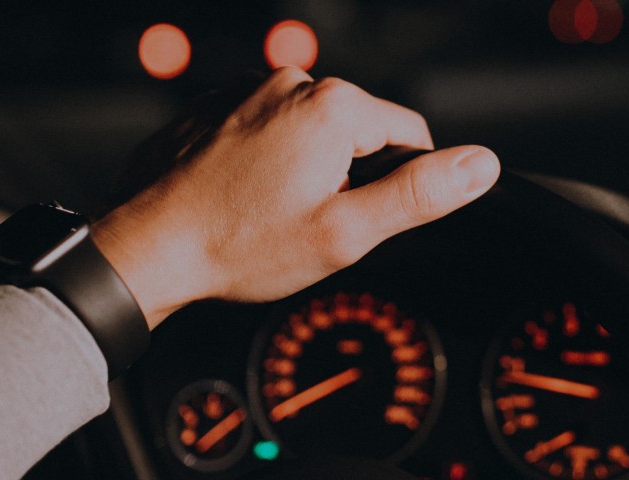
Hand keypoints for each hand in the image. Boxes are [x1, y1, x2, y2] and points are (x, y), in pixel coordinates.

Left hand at [90, 67, 499, 328]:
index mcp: (332, 106)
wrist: (147, 249)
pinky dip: (269, 164)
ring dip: (309, 172)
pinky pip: (269, 132)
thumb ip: (420, 196)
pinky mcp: (216, 107)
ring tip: (275, 217)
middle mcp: (289, 82)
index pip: (411, 135)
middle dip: (351, 179)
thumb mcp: (348, 233)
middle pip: (360, 132)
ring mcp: (246, 91)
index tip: (366, 219)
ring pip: (313, 134)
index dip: (402, 185)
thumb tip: (480, 166)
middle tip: (314, 226)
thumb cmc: (242, 246)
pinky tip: (248, 202)